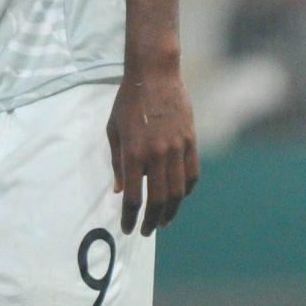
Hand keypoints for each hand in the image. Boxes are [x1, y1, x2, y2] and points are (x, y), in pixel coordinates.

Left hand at [108, 60, 199, 234]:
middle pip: (158, 200)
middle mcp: (156, 154)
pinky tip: (179, 197)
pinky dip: (187, 190)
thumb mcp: (114, 131)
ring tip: (164, 221)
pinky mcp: (190, 141)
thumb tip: (120, 190)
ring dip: (171, 211)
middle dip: (151, 220)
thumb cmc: (128, 103)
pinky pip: (192, 174)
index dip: (130, 217)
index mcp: (133, 153)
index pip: (134, 196)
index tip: (128, 228)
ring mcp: (176, 148)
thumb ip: (117, 163)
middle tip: (146, 230)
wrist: (154, 75)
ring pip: (179, 191)